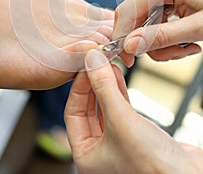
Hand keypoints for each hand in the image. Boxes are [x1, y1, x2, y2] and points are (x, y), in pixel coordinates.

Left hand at [65, 49, 202, 173]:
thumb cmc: (151, 163)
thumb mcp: (120, 120)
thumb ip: (104, 88)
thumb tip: (92, 60)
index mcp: (86, 154)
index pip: (73, 112)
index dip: (78, 87)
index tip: (86, 66)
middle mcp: (99, 150)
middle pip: (88, 108)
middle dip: (93, 84)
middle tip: (97, 63)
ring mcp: (117, 142)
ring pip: (105, 107)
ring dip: (107, 85)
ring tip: (109, 65)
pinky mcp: (135, 135)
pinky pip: (121, 109)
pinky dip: (119, 91)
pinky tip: (119, 76)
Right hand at [113, 0, 202, 66]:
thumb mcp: (197, 29)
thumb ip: (162, 37)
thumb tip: (129, 45)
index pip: (128, 11)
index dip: (124, 37)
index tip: (129, 60)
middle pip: (137, 18)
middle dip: (153, 42)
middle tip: (177, 54)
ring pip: (146, 21)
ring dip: (163, 41)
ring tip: (188, 47)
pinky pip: (155, 17)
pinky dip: (167, 33)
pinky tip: (186, 39)